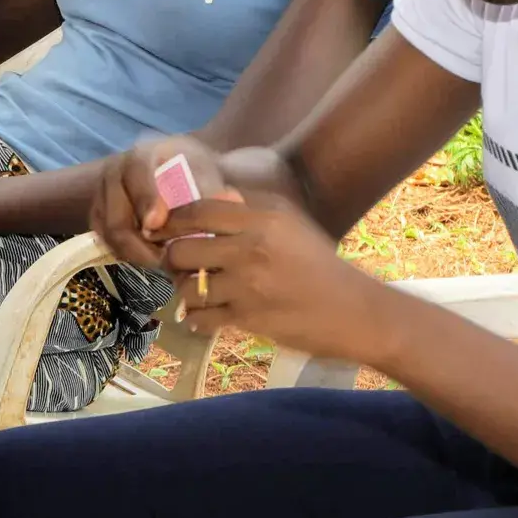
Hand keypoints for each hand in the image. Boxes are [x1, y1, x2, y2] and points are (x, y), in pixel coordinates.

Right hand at [93, 136, 225, 268]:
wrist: (176, 167)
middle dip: (141, 245)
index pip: (137, 174)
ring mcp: (102, 195)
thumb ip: (212, 189)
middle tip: (168, 262)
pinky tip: (152, 258)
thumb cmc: (192, 170)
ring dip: (136, 253)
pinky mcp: (98, 215)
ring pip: (109, 235)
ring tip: (165, 263)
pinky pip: (106, 241)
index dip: (145, 200)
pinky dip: (128, 254)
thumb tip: (232, 202)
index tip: (157, 224)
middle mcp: (114, 172)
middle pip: (116, 217)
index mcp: (141, 155)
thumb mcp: (205, 172)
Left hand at [166, 195, 395, 369]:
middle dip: (171, 257)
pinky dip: (196, 317)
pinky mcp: (249, 319)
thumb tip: (214, 197)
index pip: (198, 211)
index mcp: (261, 219)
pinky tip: (203, 315)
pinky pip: (202, 317)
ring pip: (188, 286)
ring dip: (184, 289)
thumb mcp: (291, 223)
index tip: (162, 228)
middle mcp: (250, 249)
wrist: (355, 312)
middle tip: (175, 263)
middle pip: (183, 249)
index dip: (172, 220)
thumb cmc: (321, 264)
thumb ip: (251, 208)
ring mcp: (247, 286)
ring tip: (191, 290)